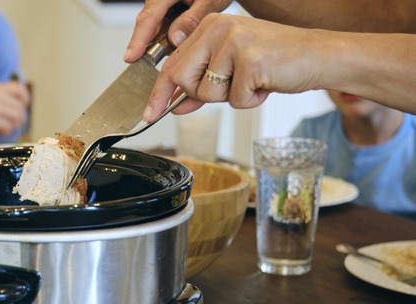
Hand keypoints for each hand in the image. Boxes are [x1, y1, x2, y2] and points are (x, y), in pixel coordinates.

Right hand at [0, 82, 29, 136]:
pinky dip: (6, 130)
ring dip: (14, 124)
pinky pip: (8, 126)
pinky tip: (0, 130)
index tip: (23, 106)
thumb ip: (4, 97)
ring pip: (17, 116)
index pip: (20, 89)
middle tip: (13, 122)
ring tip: (7, 126)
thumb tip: (23, 104)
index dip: (25, 99)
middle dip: (19, 117)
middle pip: (20, 107)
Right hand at [124, 0, 231, 61]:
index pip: (148, 18)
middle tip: (155, 64)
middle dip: (152, 46)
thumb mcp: (210, 0)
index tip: (131, 57)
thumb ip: (192, 18)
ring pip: (155, 30)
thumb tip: (175, 38)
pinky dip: (169, 39)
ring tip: (175, 50)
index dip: (138, 40)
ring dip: (164, 43)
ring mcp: (161, 6)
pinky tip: (178, 44)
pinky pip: (162, 29)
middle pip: (148, 27)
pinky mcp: (166, 12)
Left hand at [144, 14, 322, 120]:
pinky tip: (265, 84)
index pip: (172, 64)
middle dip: (200, 95)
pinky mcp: (250, 60)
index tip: (149, 113)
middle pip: (182, 79)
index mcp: (209, 26)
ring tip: (253, 81)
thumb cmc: (275, 62)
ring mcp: (234, 43)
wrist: (318, 56)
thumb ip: (201, 86)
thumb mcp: (231, 72)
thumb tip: (175, 104)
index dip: (158, 93)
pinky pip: (235, 99)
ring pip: (207, 93)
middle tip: (230, 88)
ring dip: (231, 97)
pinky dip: (250, 101)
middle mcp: (217, 28)